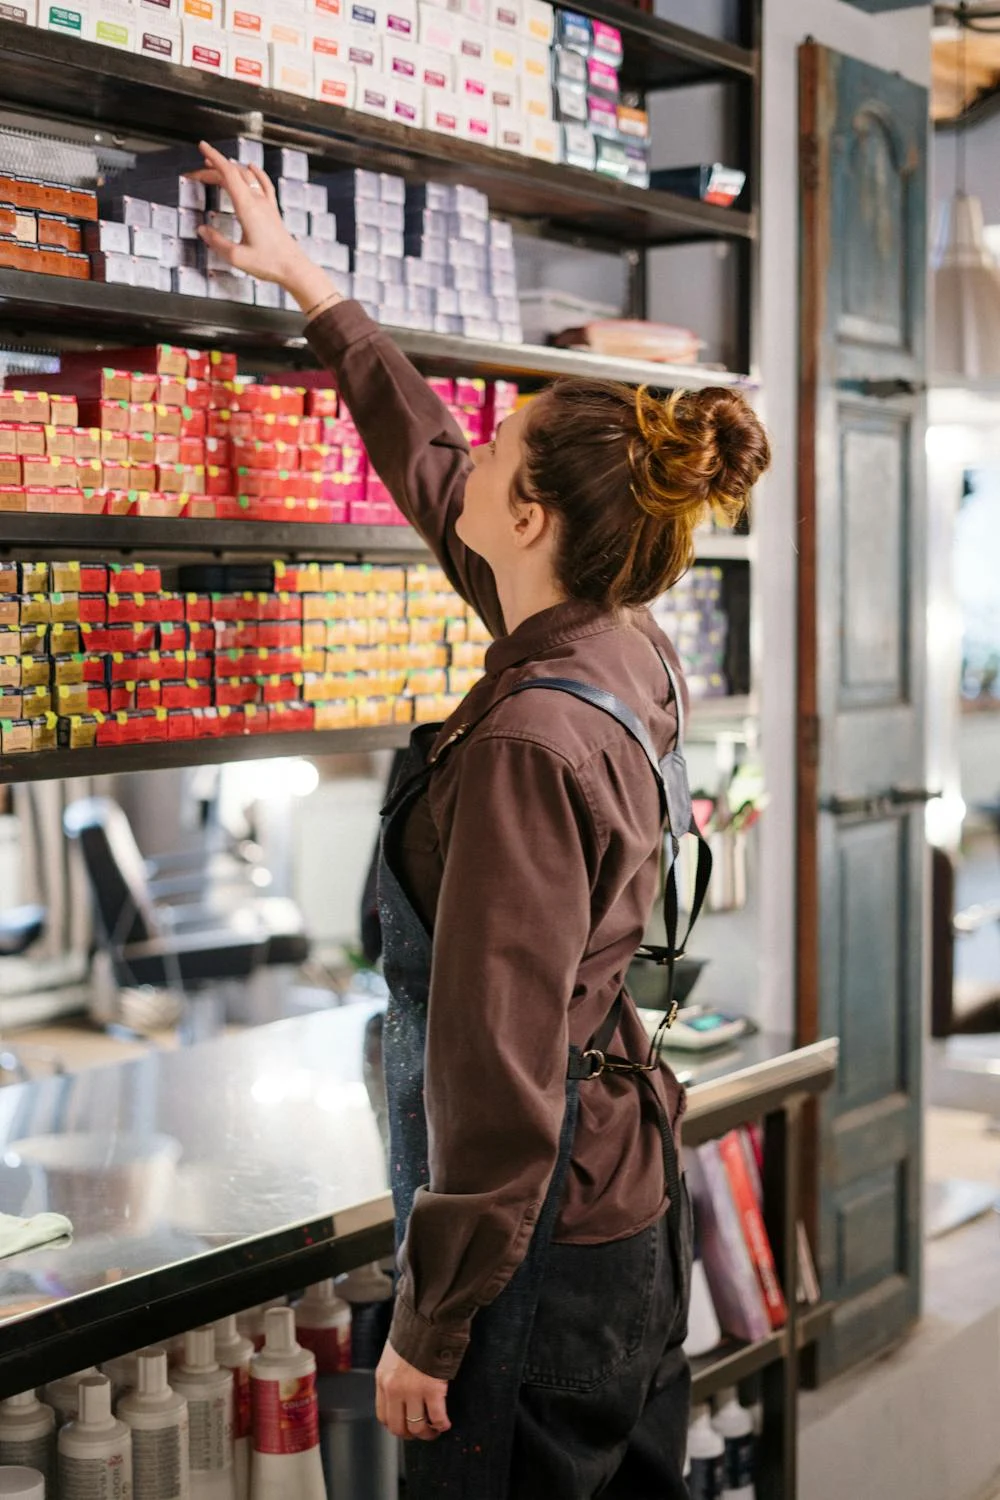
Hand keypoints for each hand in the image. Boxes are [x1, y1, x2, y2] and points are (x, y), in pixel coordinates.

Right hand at [190, 141, 341, 315]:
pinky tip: (251, 167)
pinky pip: (264, 184)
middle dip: (213, 168)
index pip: (228, 174)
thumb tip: (202, 230)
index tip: (202, 147)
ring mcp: (267, 205)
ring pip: (247, 177)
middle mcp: (258, 202)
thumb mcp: (236, 257)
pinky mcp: (273, 211)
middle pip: (234, 174)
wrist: (294, 269)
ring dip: (230, 169)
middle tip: (196, 174)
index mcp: (247, 208)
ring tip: (215, 168)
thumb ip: (216, 242)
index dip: (214, 158)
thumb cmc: (269, 264)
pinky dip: (255, 173)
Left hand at [375, 1341, 450, 1441]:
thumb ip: (394, 1374)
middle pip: (398, 1427)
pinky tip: (446, 1423)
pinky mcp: (432, 1389)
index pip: (383, 1416)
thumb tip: (401, 1390)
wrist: (427, 1317)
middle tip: (423, 1432)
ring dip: (428, 1433)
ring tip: (436, 1429)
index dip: (396, 1426)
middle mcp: (394, 1389)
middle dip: (412, 1434)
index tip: (407, 1426)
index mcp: (382, 1379)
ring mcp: (412, 1390)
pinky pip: (437, 1417)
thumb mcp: (394, 1354)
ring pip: (417, 1426)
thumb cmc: (413, 1332)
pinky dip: (442, 1424)